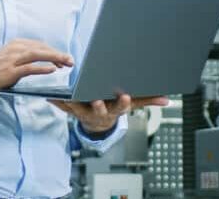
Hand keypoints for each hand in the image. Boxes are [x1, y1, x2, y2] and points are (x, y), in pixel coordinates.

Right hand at [0, 39, 73, 105]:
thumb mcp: (12, 59)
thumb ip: (27, 58)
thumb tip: (49, 61)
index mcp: (17, 44)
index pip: (41, 45)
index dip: (54, 51)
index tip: (65, 58)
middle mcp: (15, 48)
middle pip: (41, 48)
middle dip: (58, 54)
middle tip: (71, 61)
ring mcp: (12, 59)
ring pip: (37, 55)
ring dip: (54, 58)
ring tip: (65, 63)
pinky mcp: (10, 71)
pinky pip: (29, 68)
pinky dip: (41, 68)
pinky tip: (52, 70)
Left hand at [49, 94, 169, 134]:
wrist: (98, 123)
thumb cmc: (114, 107)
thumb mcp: (131, 104)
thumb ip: (148, 100)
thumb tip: (167, 100)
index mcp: (114, 109)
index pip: (121, 106)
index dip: (123, 102)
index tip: (125, 96)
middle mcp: (100, 111)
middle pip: (100, 108)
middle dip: (99, 105)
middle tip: (97, 99)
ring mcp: (86, 112)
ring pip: (79, 108)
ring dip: (73, 103)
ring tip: (67, 95)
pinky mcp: (73, 111)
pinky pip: (64, 107)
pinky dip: (58, 102)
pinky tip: (51, 96)